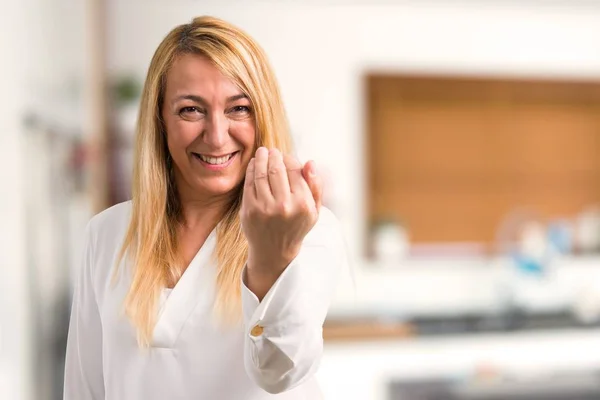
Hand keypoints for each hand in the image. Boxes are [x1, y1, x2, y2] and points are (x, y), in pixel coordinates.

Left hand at [240, 147, 322, 277]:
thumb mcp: (314, 210)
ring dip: (260, 159)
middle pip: (277, 169)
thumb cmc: (296, 226)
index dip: (289, 158)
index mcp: (303, 204)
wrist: (274, 251)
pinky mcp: (249, 210)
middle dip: (274, 155)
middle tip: (272, 151)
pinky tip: (253, 164)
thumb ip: (316, 186)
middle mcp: (284, 206)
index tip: (286, 156)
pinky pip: (249, 183)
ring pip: (261, 173)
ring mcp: (265, 208)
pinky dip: (250, 170)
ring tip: (262, 153)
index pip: (295, 170)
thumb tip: (310, 162)